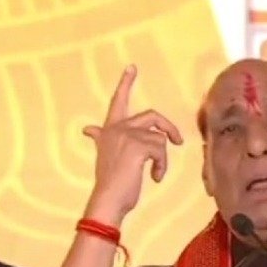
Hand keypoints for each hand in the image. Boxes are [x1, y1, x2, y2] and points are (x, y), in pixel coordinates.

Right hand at [82, 65, 183, 224]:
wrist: (107, 199)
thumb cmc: (110, 182)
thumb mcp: (106, 155)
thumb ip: (101, 138)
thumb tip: (88, 129)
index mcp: (109, 129)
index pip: (118, 101)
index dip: (126, 83)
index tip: (132, 67)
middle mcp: (117, 128)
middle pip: (152, 115)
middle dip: (169, 127)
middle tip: (178, 141)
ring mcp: (128, 135)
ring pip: (160, 138)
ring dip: (162, 159)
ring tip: (155, 174)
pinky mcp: (138, 146)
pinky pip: (162, 150)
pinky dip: (162, 166)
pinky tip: (155, 177)